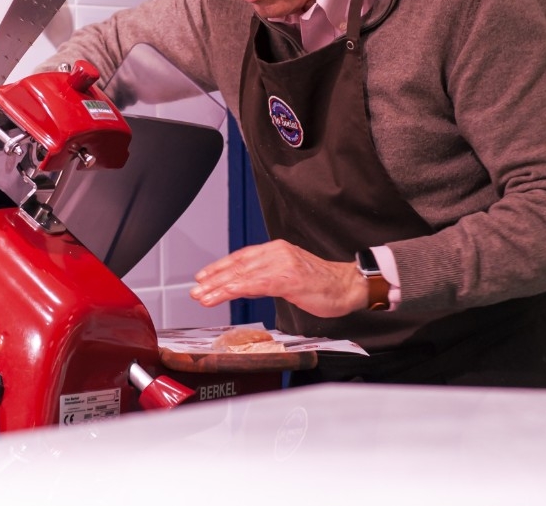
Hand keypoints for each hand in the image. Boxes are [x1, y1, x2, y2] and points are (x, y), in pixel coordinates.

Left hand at [190, 240, 367, 317]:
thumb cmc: (323, 285)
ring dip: (218, 286)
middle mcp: (277, 252)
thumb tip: (244, 286)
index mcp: (278, 250)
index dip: (220, 267)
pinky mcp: (287, 278)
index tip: (203, 277)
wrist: (348, 286)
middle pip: (238, 265)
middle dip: (214, 278)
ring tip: (202, 296)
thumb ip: (267, 278)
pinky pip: (255, 283)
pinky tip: (223, 295)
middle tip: (196, 290)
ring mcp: (282, 264)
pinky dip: (235, 289)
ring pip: (242, 274)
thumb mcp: (291, 277)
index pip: (241, 257)